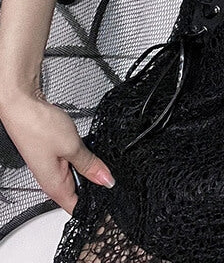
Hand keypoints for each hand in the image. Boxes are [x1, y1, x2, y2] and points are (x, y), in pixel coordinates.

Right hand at [0, 90, 114, 214]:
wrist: (22, 104)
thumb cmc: (38, 125)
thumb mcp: (72, 146)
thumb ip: (90, 164)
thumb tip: (106, 180)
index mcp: (55, 185)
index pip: (77, 208)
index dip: (95, 205)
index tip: (111, 197)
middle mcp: (51, 178)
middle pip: (78, 191)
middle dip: (95, 185)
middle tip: (111, 174)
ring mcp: (52, 165)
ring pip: (76, 173)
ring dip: (89, 167)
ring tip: (101, 159)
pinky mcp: (53, 152)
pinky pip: (71, 160)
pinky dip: (82, 155)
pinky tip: (89, 148)